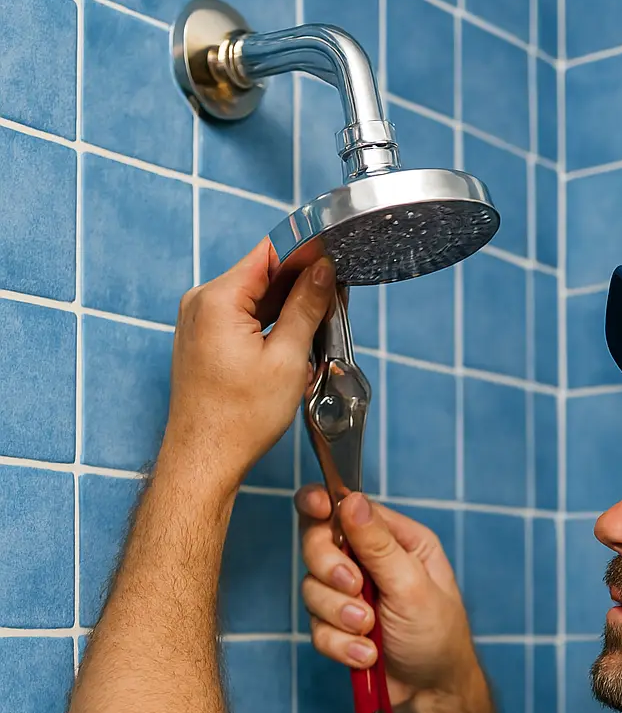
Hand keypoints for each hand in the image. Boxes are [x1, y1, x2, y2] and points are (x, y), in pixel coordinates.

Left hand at [161, 240, 334, 495]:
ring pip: (252, 298)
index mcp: (218, 299)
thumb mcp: (288, 359)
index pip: (269, 253)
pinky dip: (265, 325)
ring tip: (313, 331)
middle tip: (333, 305)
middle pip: (260, 274)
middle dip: (298, 286)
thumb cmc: (239, 420)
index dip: (306, 255)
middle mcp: (200, 302)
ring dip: (284, 309)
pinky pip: (238, 318)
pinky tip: (288, 345)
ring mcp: (196, 321)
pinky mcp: (200, 339)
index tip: (334, 263)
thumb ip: (306, 306)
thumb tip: (323, 269)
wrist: (204, 459)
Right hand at [297, 487, 479, 712]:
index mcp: (396, 539)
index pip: (347, 507)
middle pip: (317, 543)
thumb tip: (351, 501)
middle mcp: (369, 561)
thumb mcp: (413, 585)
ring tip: (370, 632)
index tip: (317, 509)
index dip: (323, 504)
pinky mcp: (337, 626)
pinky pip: (316, 628)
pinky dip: (340, 645)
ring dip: (341, 615)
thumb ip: (379, 545)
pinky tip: (367, 656)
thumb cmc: (438, 636)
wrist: (433, 693)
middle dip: (331, 570)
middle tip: (356, 590)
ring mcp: (349, 594)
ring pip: (311, 589)